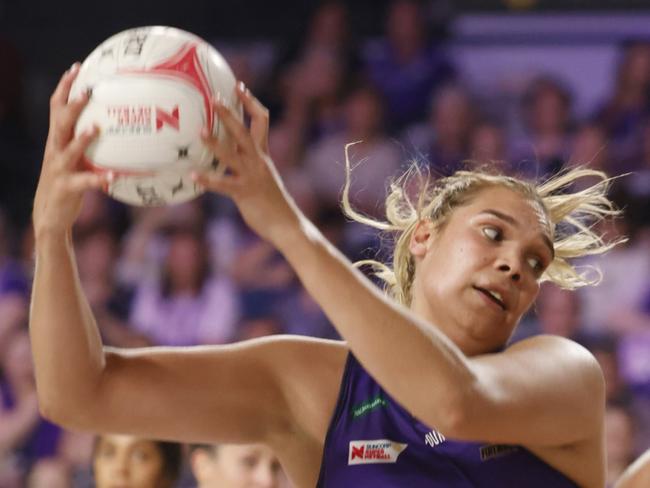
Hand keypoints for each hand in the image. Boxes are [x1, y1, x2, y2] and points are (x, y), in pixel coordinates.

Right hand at [32, 64, 110, 237]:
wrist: (49, 214)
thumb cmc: (68, 182)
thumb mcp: (74, 158)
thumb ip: (86, 142)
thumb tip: (110, 125)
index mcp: (56, 140)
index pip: (56, 108)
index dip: (65, 87)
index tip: (77, 68)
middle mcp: (55, 150)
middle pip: (60, 122)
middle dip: (73, 105)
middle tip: (88, 90)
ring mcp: (59, 169)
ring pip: (69, 150)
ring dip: (82, 139)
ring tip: (96, 128)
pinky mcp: (67, 188)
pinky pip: (85, 182)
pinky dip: (99, 179)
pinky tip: (113, 177)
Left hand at [194, 83, 300, 245]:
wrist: (287, 224)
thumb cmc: (272, 203)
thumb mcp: (263, 177)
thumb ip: (249, 164)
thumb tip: (231, 155)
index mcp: (263, 155)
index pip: (261, 120)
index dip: (250, 102)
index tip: (238, 86)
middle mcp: (258, 161)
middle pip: (244, 131)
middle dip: (229, 113)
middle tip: (215, 97)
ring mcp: (251, 176)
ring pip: (232, 154)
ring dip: (215, 142)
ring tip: (199, 132)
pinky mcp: (244, 193)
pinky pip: (223, 184)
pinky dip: (208, 180)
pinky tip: (193, 176)